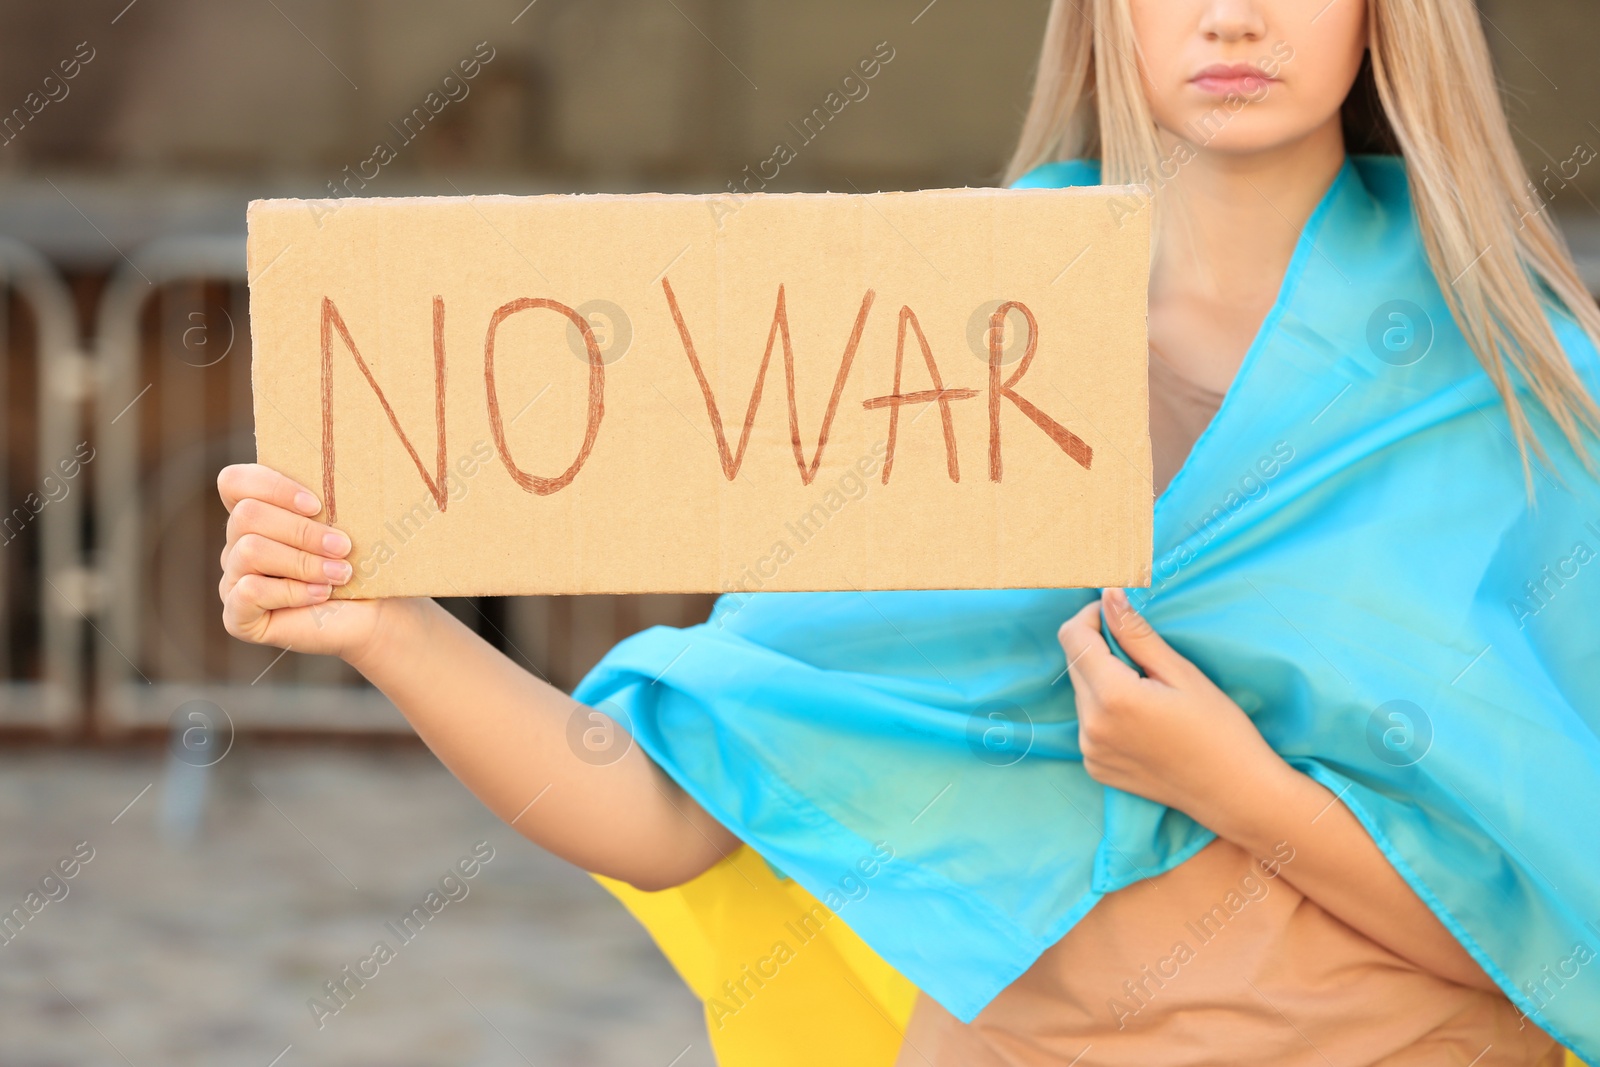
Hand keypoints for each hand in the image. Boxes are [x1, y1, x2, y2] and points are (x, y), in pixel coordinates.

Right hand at [217, 463, 401, 662]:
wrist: (376, 613)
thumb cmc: (364, 563)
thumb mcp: (348, 522)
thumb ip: (329, 495)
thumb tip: (342, 457)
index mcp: (259, 515)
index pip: (234, 482)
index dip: (271, 486)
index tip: (317, 504)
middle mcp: (238, 545)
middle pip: (247, 516)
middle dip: (302, 531)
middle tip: (343, 546)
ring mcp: (234, 581)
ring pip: (250, 552)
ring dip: (303, 562)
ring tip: (340, 574)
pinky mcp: (238, 617)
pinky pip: (248, 592)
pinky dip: (290, 591)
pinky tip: (319, 595)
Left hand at [1057, 588, 1292, 834]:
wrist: (1235, 793)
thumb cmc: (1219, 729)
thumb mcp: (1181, 673)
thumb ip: (1136, 633)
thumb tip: (1108, 595)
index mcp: (1112, 697)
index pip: (1072, 636)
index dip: (1092, 617)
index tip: (1121, 617)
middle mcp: (1091, 726)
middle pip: (1075, 664)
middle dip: (1101, 649)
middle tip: (1146, 658)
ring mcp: (1090, 751)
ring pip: (1082, 693)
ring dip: (1104, 680)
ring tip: (1150, 694)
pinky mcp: (1095, 767)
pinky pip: (1088, 723)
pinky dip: (1107, 711)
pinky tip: (1143, 721)